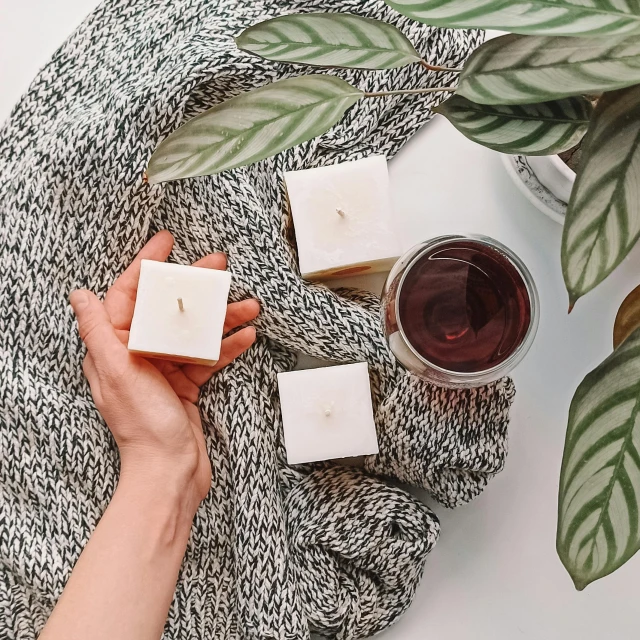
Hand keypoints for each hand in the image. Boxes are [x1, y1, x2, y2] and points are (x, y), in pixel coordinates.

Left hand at [70, 231, 258, 513]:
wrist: (171, 472)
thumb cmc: (144, 426)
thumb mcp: (119, 372)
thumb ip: (99, 331)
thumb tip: (79, 294)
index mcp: (116, 348)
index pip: (130, 295)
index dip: (147, 265)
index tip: (167, 242)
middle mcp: (139, 354)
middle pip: (169, 309)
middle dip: (196, 287)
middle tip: (220, 267)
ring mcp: (164, 369)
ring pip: (194, 331)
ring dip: (221, 317)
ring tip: (248, 305)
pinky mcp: (187, 383)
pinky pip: (208, 356)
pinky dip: (227, 346)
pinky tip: (247, 336)